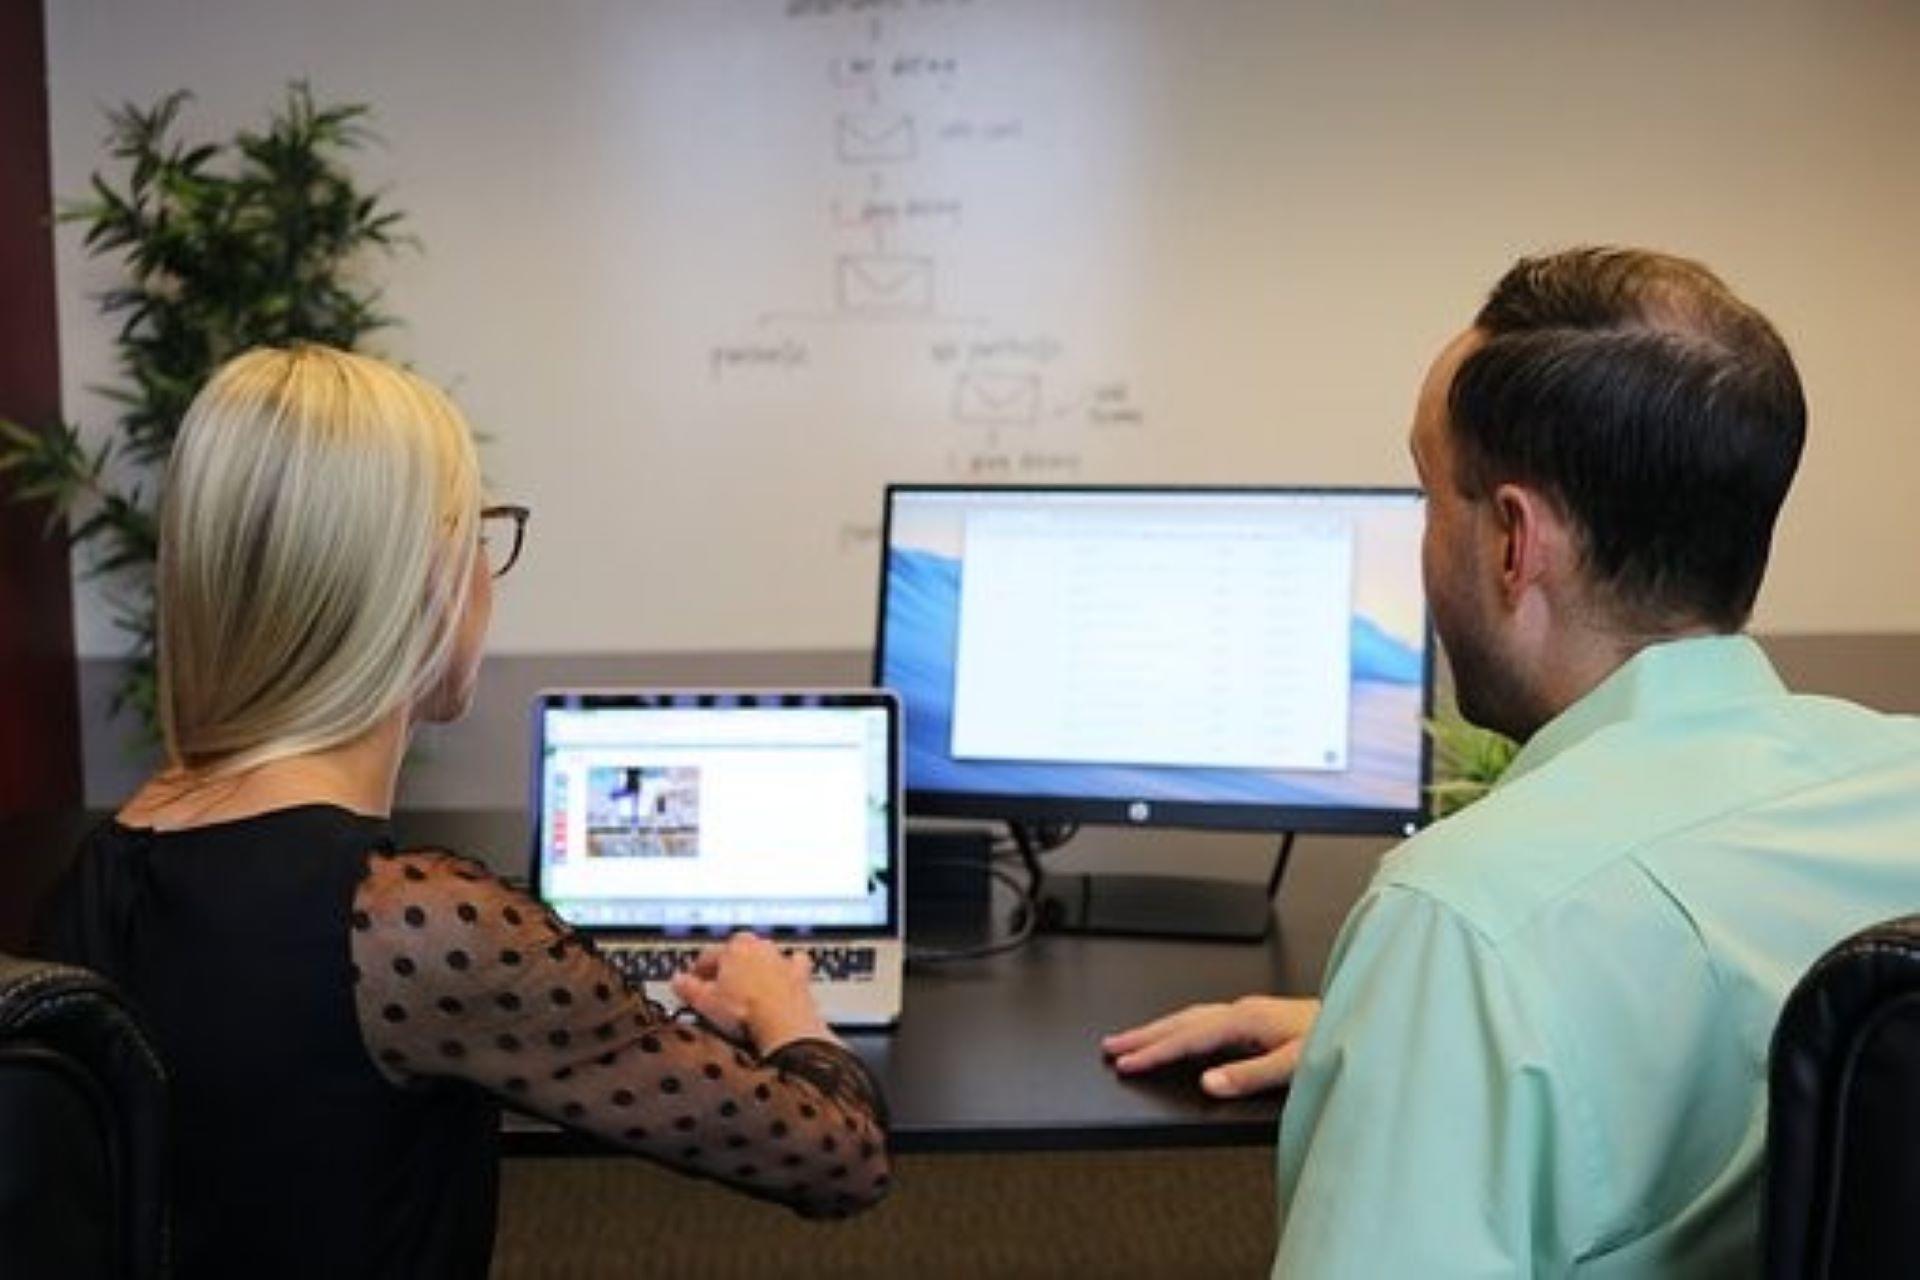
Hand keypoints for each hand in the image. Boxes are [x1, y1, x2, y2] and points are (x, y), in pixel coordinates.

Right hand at [669, 932, 833, 1054]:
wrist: (783, 1025)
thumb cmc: (744, 1011)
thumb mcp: (706, 1002)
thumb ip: (688, 988)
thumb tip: (677, 981)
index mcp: (734, 947)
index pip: (708, 955)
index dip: (697, 971)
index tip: (693, 983)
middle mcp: (759, 947)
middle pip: (737, 953)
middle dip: (727, 967)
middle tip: (718, 988)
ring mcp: (782, 960)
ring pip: (764, 957)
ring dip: (755, 968)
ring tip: (746, 990)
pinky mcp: (799, 976)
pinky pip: (794, 966)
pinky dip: (787, 972)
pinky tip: (782, 982)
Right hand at [1101, 996, 1320, 1097]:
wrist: (1363, 1019)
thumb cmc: (1336, 1040)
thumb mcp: (1296, 1065)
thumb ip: (1250, 1075)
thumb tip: (1208, 1083)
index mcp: (1246, 1019)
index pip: (1188, 1037)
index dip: (1154, 1051)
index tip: (1125, 1062)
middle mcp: (1243, 1011)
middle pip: (1181, 1021)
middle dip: (1143, 1034)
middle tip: (1110, 1046)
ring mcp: (1248, 1012)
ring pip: (1190, 1017)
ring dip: (1158, 1029)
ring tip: (1130, 1040)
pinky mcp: (1255, 1017)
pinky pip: (1204, 1019)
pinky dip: (1180, 1027)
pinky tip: (1177, 1036)